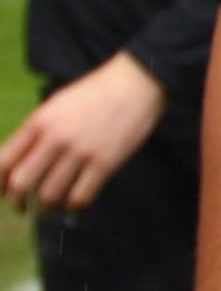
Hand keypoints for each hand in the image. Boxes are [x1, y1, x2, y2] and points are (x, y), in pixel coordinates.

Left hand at [0, 52, 166, 211]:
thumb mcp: (57, 104)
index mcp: (39, 122)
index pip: (3, 162)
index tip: (4, 192)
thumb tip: (18, 161)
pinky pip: (80, 196)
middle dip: (17, 202)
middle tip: (23, 207)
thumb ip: (36, 131)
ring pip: (49, 195)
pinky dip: (73, 206)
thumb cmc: (96, 92)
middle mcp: (55, 138)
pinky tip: (75, 202)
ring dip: (45, 208)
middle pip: (21, 183)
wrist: (137, 82)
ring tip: (50, 208)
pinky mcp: (105, 162)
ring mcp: (81, 151)